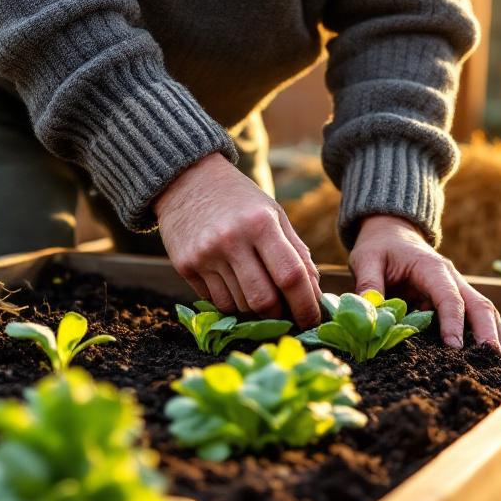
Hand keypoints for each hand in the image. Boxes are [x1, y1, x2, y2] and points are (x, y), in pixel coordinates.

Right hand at [155, 153, 321, 326]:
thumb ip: (296, 251)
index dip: (306, 305)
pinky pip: (216, 301)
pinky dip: (232, 302)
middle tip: (286, 315)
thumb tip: (314, 293)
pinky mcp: (185, 266)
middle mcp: (231, 240)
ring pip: (239, 306)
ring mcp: (205, 255)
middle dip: (280, 315)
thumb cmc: (239, 199)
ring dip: (254, 309)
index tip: (313, 320)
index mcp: (261, 223)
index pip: (290, 276)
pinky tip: (233, 283)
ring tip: (257, 291)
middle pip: (264, 300)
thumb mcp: (274, 214)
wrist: (187, 181)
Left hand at [348, 215, 500, 351]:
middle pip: (478, 304)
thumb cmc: (380, 247)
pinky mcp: (455, 296)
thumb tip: (369, 311)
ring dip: (493, 331)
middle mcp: (452, 277)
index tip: (454, 347)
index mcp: (432, 268)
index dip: (453, 322)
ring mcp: (457, 286)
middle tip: (491, 356)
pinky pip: (476, 313)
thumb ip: (368, 284)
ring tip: (499, 358)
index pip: (449, 297)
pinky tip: (497, 348)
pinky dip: (488, 328)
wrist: (392, 233)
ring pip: (483, 308)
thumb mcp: (367, 260)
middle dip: (487, 330)